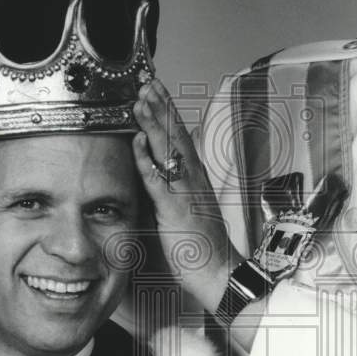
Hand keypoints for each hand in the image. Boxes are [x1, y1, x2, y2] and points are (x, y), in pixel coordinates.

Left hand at [132, 79, 239, 312]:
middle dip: (162, 107)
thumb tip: (162, 174)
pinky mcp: (176, 210)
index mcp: (196, 179)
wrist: (219, 273)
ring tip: (140, 100)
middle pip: (177, 136)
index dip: (169, 113)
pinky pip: (159, 181)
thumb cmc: (202, 248)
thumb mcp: (188, 211)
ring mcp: (186, 193)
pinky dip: (147, 160)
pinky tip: (137, 142)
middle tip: (148, 83)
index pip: (181, 138)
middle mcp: (194, 179)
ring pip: (169, 151)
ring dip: (154, 124)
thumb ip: (177, 190)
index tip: (157, 91)